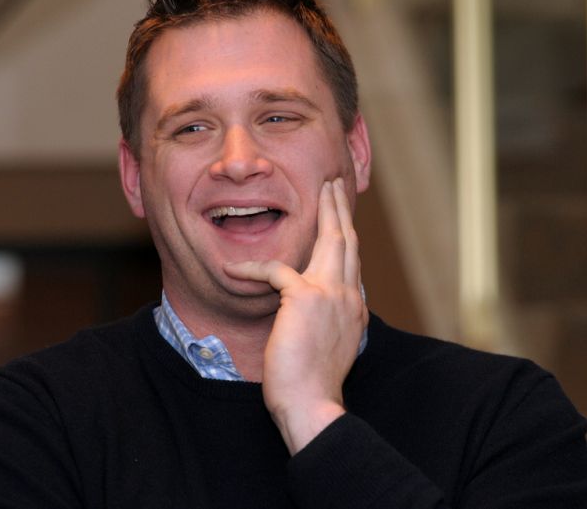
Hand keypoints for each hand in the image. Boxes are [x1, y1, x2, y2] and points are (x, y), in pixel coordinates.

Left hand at [223, 178, 367, 453]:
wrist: (312, 402)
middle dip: (341, 209)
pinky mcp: (304, 298)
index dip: (346, 237)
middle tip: (335, 184)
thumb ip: (329, 320)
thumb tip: (316, 312)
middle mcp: (349, 295)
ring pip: (330, 239)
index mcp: (354, 307)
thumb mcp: (330, 345)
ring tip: (321, 189)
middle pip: (347, 241)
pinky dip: (252, 267)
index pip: (351, 262)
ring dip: (325, 210)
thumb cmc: (313, 383)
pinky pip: (275, 270)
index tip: (342, 219)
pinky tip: (232, 268)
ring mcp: (331, 294)